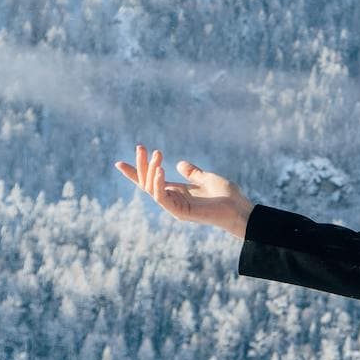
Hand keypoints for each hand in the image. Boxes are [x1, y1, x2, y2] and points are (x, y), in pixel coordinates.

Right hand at [114, 142, 253, 240]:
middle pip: (147, 183)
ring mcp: (175, 208)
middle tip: (141, 147)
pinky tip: (159, 170)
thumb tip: (180, 164)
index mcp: (177, 193)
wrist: (240, 210)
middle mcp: (172, 201)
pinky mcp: (180, 212)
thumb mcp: (207, 178)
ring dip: (150, 171)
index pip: (150, 181)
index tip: (119, 162)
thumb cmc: (227, 197)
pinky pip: (162, 198)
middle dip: (140, 166)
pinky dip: (158, 184)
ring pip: (152, 189)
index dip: (135, 172)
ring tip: (156, 155)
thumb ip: (192, 173)